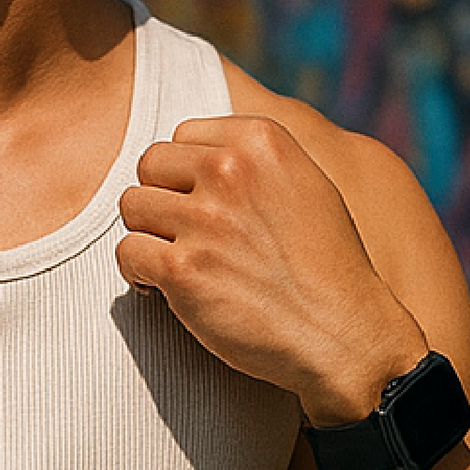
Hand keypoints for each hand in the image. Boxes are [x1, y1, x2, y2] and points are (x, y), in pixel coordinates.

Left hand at [116, 114, 424, 424]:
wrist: (342, 334)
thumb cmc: (327, 267)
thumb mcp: (306, 185)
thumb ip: (255, 160)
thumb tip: (202, 151)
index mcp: (260, 141)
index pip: (182, 135)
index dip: (186, 174)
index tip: (206, 206)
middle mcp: (230, 170)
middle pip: (150, 165)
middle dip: (162, 200)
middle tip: (187, 236)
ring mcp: (204, 219)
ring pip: (132, 207)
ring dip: (149, 237)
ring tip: (182, 262)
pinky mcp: (182, 269)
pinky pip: (128, 253)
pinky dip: (140, 275)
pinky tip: (167, 290)